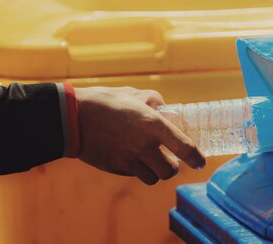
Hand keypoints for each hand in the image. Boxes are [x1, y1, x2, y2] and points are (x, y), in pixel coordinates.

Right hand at [74, 86, 205, 184]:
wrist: (71, 117)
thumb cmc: (105, 101)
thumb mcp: (134, 94)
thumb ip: (155, 102)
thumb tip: (165, 109)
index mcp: (154, 125)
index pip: (185, 148)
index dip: (197, 158)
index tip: (201, 161)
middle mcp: (144, 146)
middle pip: (170, 171)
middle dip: (173, 167)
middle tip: (169, 158)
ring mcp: (129, 160)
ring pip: (153, 178)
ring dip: (154, 171)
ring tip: (149, 159)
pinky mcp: (115, 168)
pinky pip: (134, 175)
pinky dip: (136, 170)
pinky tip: (131, 157)